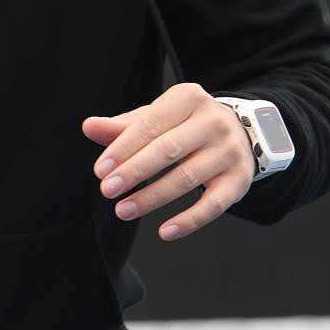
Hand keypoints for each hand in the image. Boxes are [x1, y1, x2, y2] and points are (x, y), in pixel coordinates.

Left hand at [82, 83, 254, 241]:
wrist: (241, 133)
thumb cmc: (185, 125)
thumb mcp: (156, 118)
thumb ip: (122, 126)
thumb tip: (88, 126)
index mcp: (188, 98)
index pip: (150, 125)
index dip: (123, 148)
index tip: (100, 171)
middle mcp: (213, 122)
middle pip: (168, 150)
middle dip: (134, 172)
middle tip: (107, 190)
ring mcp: (229, 151)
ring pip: (187, 178)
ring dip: (152, 198)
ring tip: (123, 210)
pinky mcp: (240, 179)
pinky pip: (214, 204)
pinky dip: (189, 220)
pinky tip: (165, 232)